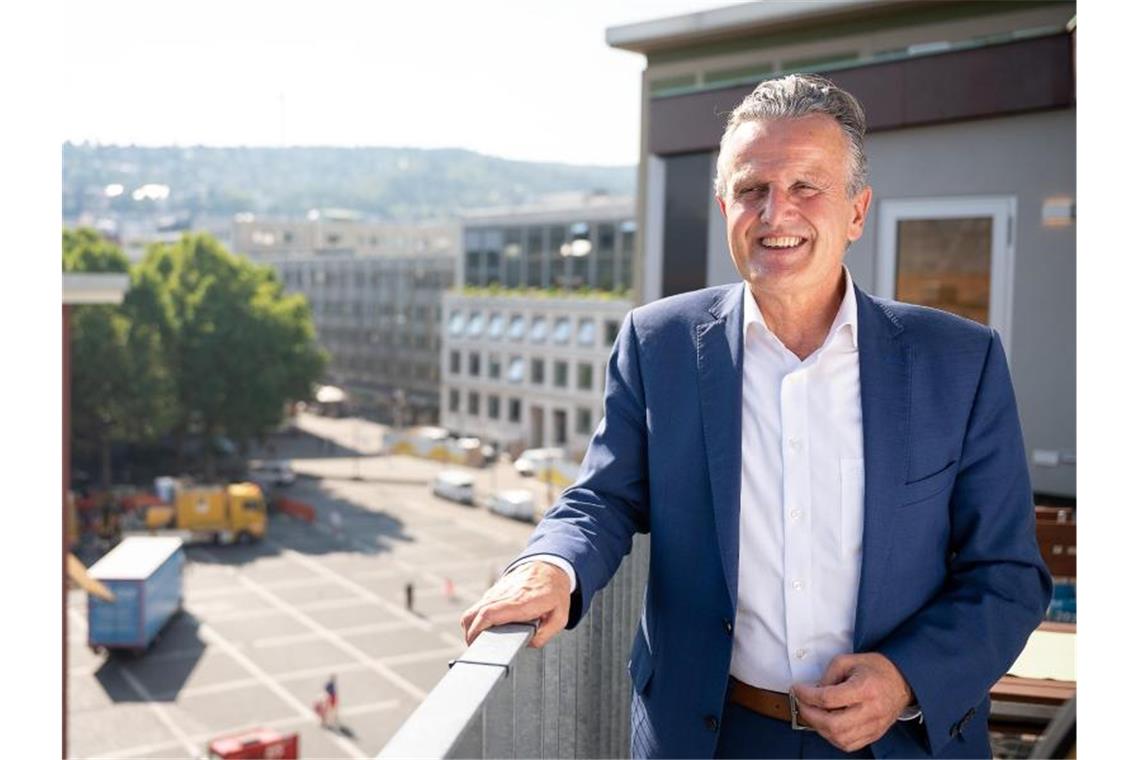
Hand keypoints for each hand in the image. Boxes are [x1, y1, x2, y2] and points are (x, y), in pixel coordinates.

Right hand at [459, 561, 571, 647]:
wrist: (549, 567)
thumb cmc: (554, 591)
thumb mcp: (559, 617)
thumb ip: (544, 635)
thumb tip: (528, 644)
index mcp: (520, 602)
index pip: (489, 614)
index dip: (478, 631)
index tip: (477, 645)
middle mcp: (504, 595)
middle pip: (473, 615)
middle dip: (470, 635)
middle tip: (479, 649)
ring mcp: (496, 593)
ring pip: (472, 611)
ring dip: (472, 628)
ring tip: (481, 641)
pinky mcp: (493, 593)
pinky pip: (477, 607)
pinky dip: (476, 620)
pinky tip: (486, 630)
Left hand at [790, 652, 913, 752]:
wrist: (902, 680)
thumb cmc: (876, 668)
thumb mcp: (849, 660)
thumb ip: (829, 675)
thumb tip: (813, 691)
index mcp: (865, 689)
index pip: (829, 698)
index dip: (807, 695)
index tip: (797, 689)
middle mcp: (871, 710)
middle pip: (833, 724)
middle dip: (810, 715)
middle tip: (801, 704)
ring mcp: (874, 725)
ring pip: (840, 738)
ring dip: (820, 728)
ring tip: (814, 713)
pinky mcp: (875, 734)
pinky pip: (850, 745)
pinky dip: (833, 737)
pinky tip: (827, 724)